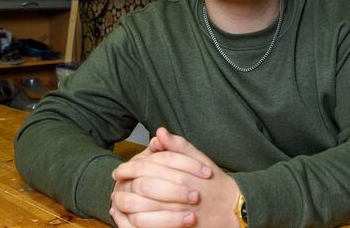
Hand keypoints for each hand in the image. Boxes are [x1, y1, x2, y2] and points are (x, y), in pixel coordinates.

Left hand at [111, 128, 241, 227]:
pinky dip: (134, 222)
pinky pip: (149, 227)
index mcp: (182, 174)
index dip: (128, 168)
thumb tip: (160, 131)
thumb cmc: (215, 183)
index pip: (147, 168)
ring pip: (143, 209)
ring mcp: (178, 214)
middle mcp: (180, 193)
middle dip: (124, 185)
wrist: (234, 209)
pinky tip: (128, 217)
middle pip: (142, 188)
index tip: (119, 170)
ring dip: (126, 205)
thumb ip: (178, 146)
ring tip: (117, 201)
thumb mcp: (199, 159)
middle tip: (114, 184)